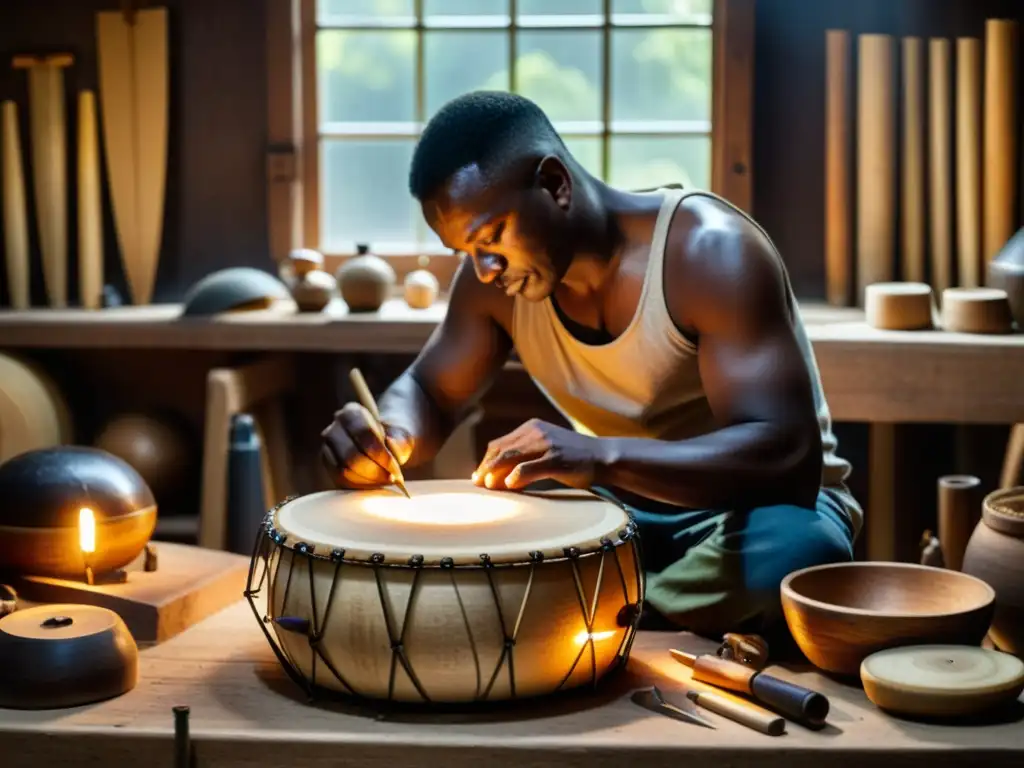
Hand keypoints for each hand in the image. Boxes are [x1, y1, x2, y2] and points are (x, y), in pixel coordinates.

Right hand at [321, 403, 413, 488]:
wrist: (383, 445)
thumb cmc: (393, 439)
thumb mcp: (403, 436)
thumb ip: (400, 441)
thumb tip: (391, 445)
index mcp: (352, 413)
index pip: (363, 433)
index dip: (381, 454)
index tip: (395, 468)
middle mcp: (334, 429)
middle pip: (350, 456)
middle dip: (375, 471)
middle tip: (392, 479)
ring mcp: (328, 449)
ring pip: (343, 471)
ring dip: (368, 481)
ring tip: (385, 481)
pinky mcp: (329, 467)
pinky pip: (341, 482)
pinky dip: (360, 487)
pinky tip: (375, 485)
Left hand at [472, 419, 608, 490]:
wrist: (603, 457)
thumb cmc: (573, 458)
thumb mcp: (547, 449)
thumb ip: (526, 455)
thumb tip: (500, 475)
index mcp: (532, 427)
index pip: (500, 444)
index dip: (486, 461)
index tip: (478, 476)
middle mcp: (537, 431)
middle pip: (502, 450)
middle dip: (486, 467)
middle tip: (478, 483)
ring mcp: (547, 444)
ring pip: (511, 457)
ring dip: (495, 472)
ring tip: (488, 486)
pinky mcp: (557, 458)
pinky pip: (529, 467)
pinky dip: (516, 476)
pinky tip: (509, 485)